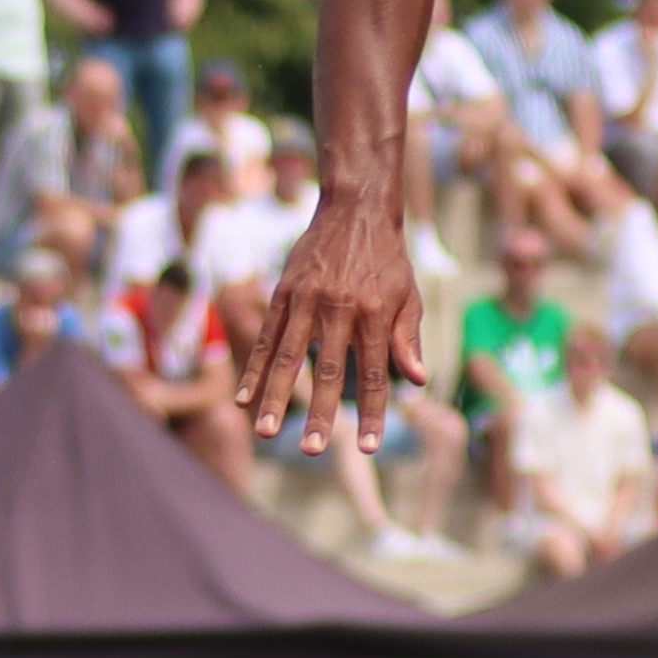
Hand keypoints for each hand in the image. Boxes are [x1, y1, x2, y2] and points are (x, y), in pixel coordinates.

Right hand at [233, 176, 429, 449]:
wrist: (355, 207)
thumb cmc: (387, 259)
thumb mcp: (408, 295)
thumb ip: (406, 339)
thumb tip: (415, 381)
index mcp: (373, 314)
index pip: (373, 374)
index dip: (371, 411)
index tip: (367, 445)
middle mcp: (338, 309)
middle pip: (326, 371)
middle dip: (319, 413)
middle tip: (311, 450)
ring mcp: (306, 300)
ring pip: (286, 357)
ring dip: (275, 397)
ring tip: (264, 432)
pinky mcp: (283, 292)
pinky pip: (265, 336)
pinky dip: (253, 368)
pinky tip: (243, 397)